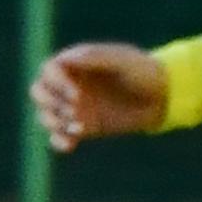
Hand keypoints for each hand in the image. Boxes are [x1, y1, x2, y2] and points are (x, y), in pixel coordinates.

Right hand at [32, 43, 168, 150]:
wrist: (162, 98)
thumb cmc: (143, 71)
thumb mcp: (122, 60)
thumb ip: (95, 57)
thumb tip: (67, 58)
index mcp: (75, 63)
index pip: (48, 70)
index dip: (56, 83)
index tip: (77, 94)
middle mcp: (70, 84)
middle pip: (39, 92)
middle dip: (50, 103)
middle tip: (76, 111)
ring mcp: (74, 106)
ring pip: (46, 115)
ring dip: (56, 122)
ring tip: (82, 127)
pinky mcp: (82, 126)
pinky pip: (59, 135)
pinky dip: (59, 141)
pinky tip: (71, 145)